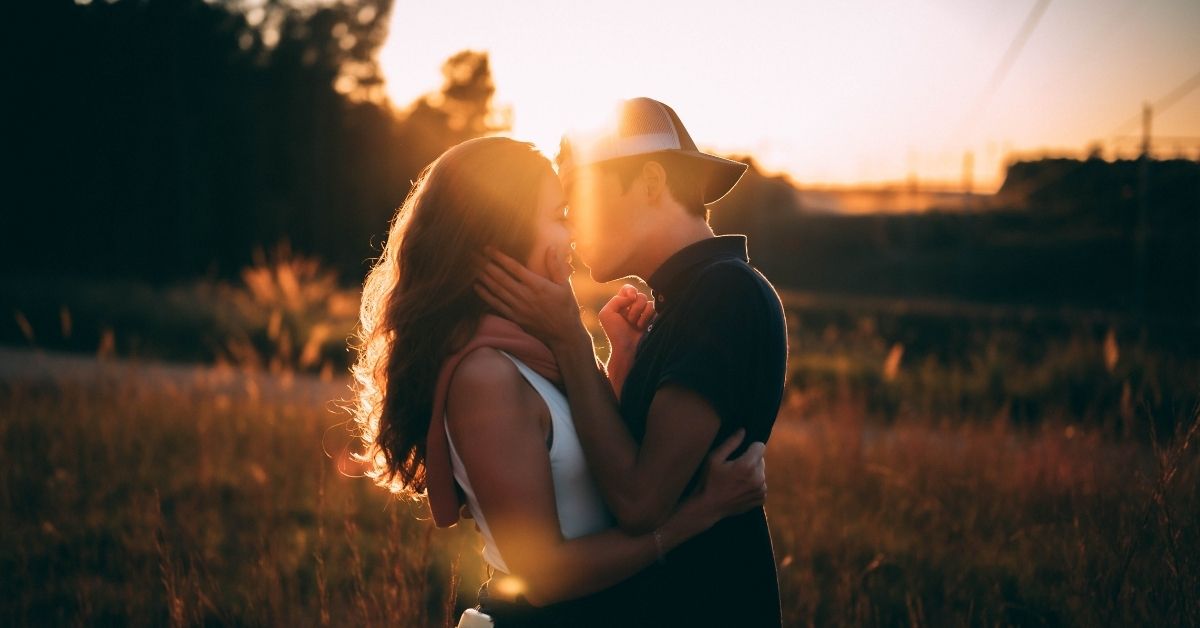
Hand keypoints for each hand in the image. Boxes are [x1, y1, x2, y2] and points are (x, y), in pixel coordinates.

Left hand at [475, 245, 589, 349]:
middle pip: (501, 277)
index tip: (488, 248)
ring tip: (472, 266)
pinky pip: (496, 304)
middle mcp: (525, 295)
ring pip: (496, 289)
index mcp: (537, 285)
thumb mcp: (564, 285)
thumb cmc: (566, 307)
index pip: (514, 267)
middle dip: (486, 264)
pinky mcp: (515, 317)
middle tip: (474, 254)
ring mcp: (519, 307)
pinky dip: (485, 295)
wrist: (564, 333)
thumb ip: (555, 266)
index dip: (499, 257)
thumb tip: (550, 247)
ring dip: (483, 277)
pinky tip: (477, 286)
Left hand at [598, 284, 654, 355]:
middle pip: (638, 294)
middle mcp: (632, 306)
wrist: (627, 348)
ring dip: (639, 313)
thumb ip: (616, 299)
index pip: (628, 288)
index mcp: (621, 303)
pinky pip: (653, 307)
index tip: (630, 298)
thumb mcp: (606, 313)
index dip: (630, 290)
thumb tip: (633, 296)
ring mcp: (643, 312)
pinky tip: (642, 326)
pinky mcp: (652, 318)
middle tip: (629, 320)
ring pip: (646, 300)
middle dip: (634, 307)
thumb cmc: (615, 332)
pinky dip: (646, 317)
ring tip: (635, 325)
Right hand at [694, 429, 766, 519]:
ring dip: (752, 473)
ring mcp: (761, 490)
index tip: (738, 454)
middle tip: (734, 469)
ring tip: (736, 480)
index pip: (760, 446)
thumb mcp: (714, 458)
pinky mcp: (761, 498)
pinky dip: (753, 485)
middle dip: (750, 460)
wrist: (708, 507)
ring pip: (761, 472)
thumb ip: (731, 443)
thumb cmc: (708, 480)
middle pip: (761, 459)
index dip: (749, 447)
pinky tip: (739, 488)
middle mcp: (758, 478)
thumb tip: (743, 430)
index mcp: (747, 466)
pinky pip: (761, 484)